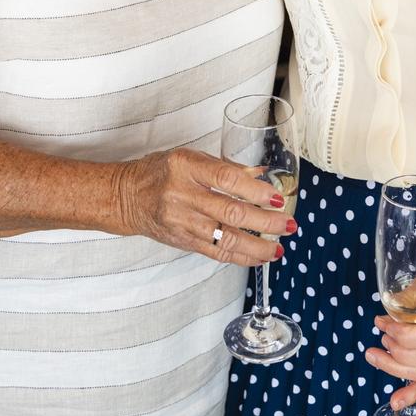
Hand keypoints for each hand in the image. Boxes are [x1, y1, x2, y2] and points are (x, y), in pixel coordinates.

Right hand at [116, 148, 296, 266]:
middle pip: (230, 213)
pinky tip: (259, 257)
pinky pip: (216, 252)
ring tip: (279, 247)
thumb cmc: (161, 171)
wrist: (128, 196)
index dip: (254, 190)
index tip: (276, 197)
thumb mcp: (190, 158)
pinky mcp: (183, 241)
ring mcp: (182, 221)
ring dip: (256, 246)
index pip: (226, 179)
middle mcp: (183, 195)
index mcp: (186, 167)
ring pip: (225, 238)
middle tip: (288, 224)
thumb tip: (260, 175)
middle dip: (264, 222)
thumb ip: (224, 167)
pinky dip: (240, 257)